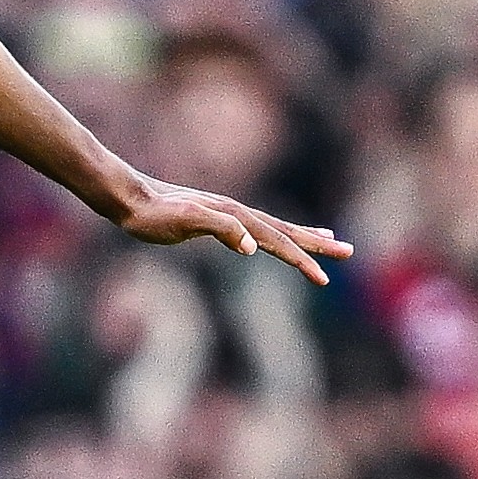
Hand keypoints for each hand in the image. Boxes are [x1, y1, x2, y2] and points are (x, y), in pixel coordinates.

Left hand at [112, 176, 353, 284]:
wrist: (129, 197)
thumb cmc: (154, 214)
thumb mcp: (184, 221)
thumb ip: (218, 229)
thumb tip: (250, 246)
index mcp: (235, 216)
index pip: (277, 241)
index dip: (301, 260)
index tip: (324, 281)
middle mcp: (236, 213)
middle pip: (285, 230)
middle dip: (316, 244)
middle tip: (348, 251)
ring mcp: (227, 215)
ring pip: (274, 227)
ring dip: (302, 236)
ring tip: (328, 239)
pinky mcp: (216, 219)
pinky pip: (255, 228)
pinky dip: (274, 234)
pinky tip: (271, 238)